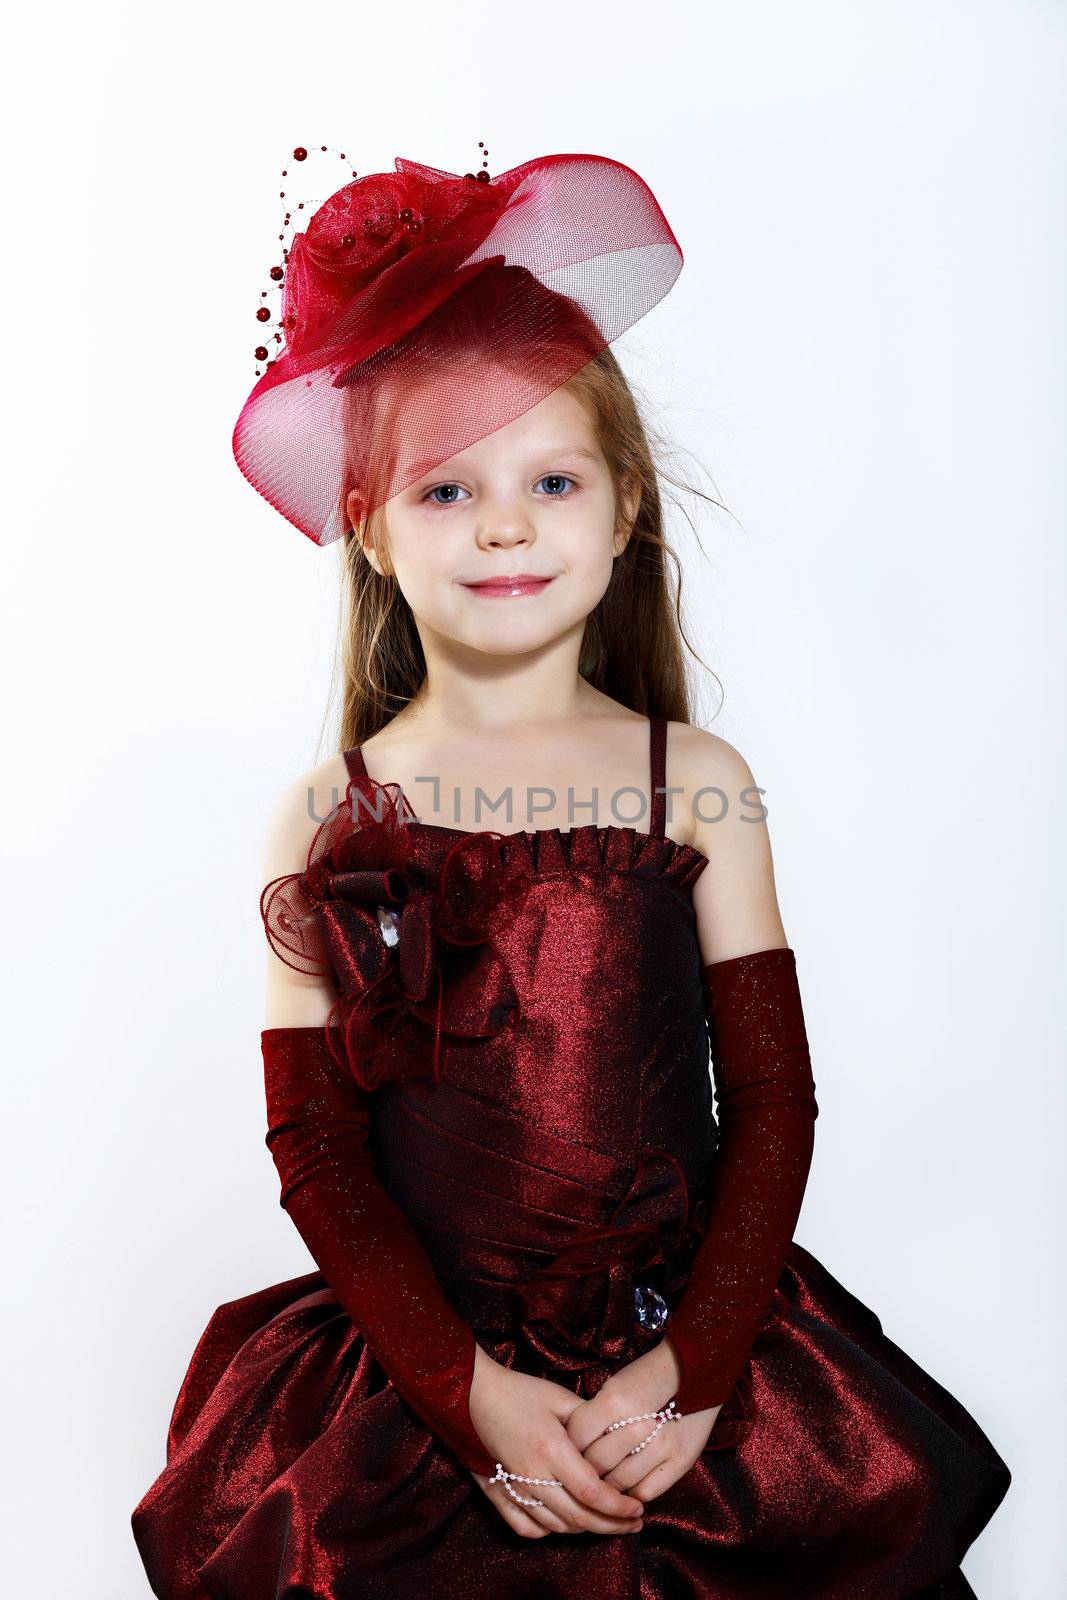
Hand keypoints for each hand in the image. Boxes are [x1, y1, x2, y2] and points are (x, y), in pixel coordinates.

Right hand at [468, 1345, 646, 1539]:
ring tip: (607, 1521)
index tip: (639, 1507)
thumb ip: (588, 1419)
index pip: (592, 1492)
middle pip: (578, 1518)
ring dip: (585, 1529)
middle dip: (612, 1525)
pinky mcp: (497, 1494)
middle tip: (634, 1523)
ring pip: (556, 1526)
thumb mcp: (558, 1396)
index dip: (619, 1506)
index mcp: (551, 1448)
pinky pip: (526, 1528)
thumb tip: (616, 1435)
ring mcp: (512, 1488)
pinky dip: (549, 1532)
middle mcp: (532, 1474)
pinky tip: (564, 1523)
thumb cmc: (518, 1391)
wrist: (471, 1394)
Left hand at [564, 1339, 720, 1504]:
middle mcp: (638, 1424)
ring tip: (608, 1478)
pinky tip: (631, 1483)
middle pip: (597, 1464)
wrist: (694, 1371)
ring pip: (620, 1482)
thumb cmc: (647, 1378)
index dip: (570, 1449)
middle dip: (588, 1470)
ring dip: (610, 1485)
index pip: (578, 1439)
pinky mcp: (682, 1460)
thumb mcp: (614, 1385)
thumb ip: (593, 1416)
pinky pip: (646, 1492)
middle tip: (588, 1470)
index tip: (571, 1452)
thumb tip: (572, 1449)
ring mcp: (663, 1444)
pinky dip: (634, 1493)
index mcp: (615, 1401)